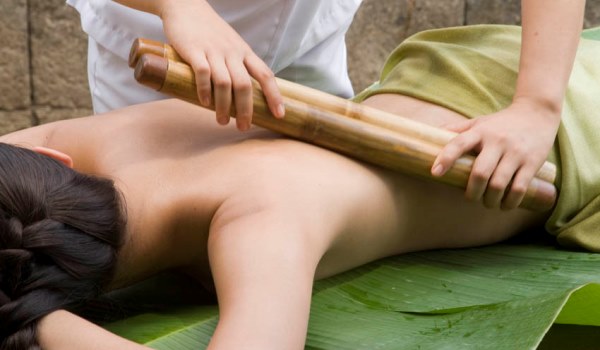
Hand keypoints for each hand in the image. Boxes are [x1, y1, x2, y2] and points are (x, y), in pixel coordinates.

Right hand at [158, 0, 284, 130]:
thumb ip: (239, 65)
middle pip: (244, 85)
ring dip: (224, 106)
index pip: (265, 75)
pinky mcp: (193, 50)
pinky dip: (205, 91)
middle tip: (244, 127)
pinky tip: (205, 103)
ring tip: (223, 121)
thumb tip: (247, 95)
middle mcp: (232, 52)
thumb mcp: (232, 45)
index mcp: (245, 52)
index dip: (274, 96)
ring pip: (224, 83)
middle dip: (246, 110)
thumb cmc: (210, 31)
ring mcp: (213, 51)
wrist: (186, 6)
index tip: (279, 115)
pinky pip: (203, 73)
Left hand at [431, 99, 559, 209]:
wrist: (538, 112)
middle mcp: (497, 141)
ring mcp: (516, 152)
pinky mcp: (532, 162)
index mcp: (480, 131)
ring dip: (490, 200)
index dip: (445, 158)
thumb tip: (427, 136)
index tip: (434, 173)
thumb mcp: (478, 121)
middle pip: (480, 173)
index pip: (458, 143)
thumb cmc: (501, 122)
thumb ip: (456, 130)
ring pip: (499, 184)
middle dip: (472, 192)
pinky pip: (519, 188)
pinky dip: (510, 202)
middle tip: (470, 198)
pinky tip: (505, 205)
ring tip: (488, 203)